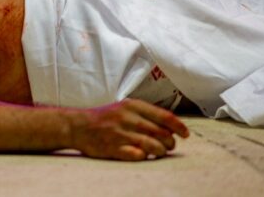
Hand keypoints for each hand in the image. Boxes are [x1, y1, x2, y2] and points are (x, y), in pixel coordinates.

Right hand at [68, 99, 189, 160]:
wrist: (77, 126)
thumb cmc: (105, 117)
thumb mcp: (124, 108)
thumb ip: (145, 114)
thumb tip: (172, 125)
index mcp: (131, 105)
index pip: (164, 117)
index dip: (179, 127)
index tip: (185, 134)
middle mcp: (127, 118)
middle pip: (162, 133)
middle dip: (170, 142)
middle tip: (168, 145)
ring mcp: (120, 133)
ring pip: (153, 146)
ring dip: (160, 151)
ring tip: (157, 152)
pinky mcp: (113, 148)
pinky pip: (138, 156)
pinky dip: (143, 156)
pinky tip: (141, 154)